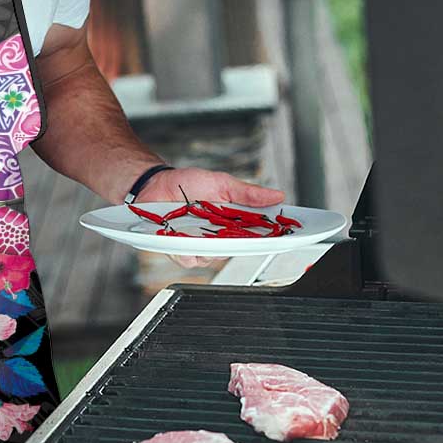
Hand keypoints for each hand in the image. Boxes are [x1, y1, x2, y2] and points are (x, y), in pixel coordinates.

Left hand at [138, 167, 285, 269]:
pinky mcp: (179, 250)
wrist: (155, 184)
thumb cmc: (187, 184)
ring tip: (204, 230)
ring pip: (213, 257)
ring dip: (210, 246)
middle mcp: (218, 237)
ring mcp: (199, 245)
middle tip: (242, 233)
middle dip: (242, 244)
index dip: (273, 237)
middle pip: (238, 250)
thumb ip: (247, 193)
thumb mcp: (221, 183)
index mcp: (232, 222)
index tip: (287, 235)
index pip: (258, 234)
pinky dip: (187, 250)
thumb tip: (277, 195)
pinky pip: (189, 258)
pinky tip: (184, 239)